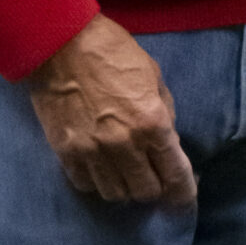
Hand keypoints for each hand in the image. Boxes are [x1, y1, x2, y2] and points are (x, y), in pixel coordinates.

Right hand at [27, 13, 196, 204]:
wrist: (60, 42)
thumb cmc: (112, 52)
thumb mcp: (153, 76)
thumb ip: (164, 113)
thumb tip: (169, 144)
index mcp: (152, 122)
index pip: (175, 175)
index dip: (184, 194)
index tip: (185, 202)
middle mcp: (124, 144)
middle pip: (146, 192)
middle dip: (155, 187)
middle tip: (152, 174)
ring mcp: (92, 151)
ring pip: (116, 195)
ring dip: (125, 188)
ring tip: (125, 173)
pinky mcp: (65, 153)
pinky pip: (86, 185)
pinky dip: (97, 182)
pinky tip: (101, 168)